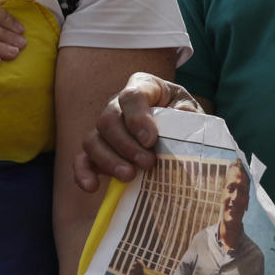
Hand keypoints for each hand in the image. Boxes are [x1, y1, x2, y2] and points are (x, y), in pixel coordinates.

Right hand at [75, 72, 200, 189]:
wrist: (182, 136)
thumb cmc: (187, 120)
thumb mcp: (193, 112)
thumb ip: (188, 115)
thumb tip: (182, 120)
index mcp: (143, 87)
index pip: (131, 96)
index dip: (137, 117)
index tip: (150, 139)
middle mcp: (117, 105)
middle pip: (108, 119)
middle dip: (126, 144)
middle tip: (148, 163)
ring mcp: (105, 129)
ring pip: (93, 140)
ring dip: (109, 160)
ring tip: (129, 176)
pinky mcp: (98, 151)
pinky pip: (82, 159)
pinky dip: (83, 173)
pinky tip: (92, 186)